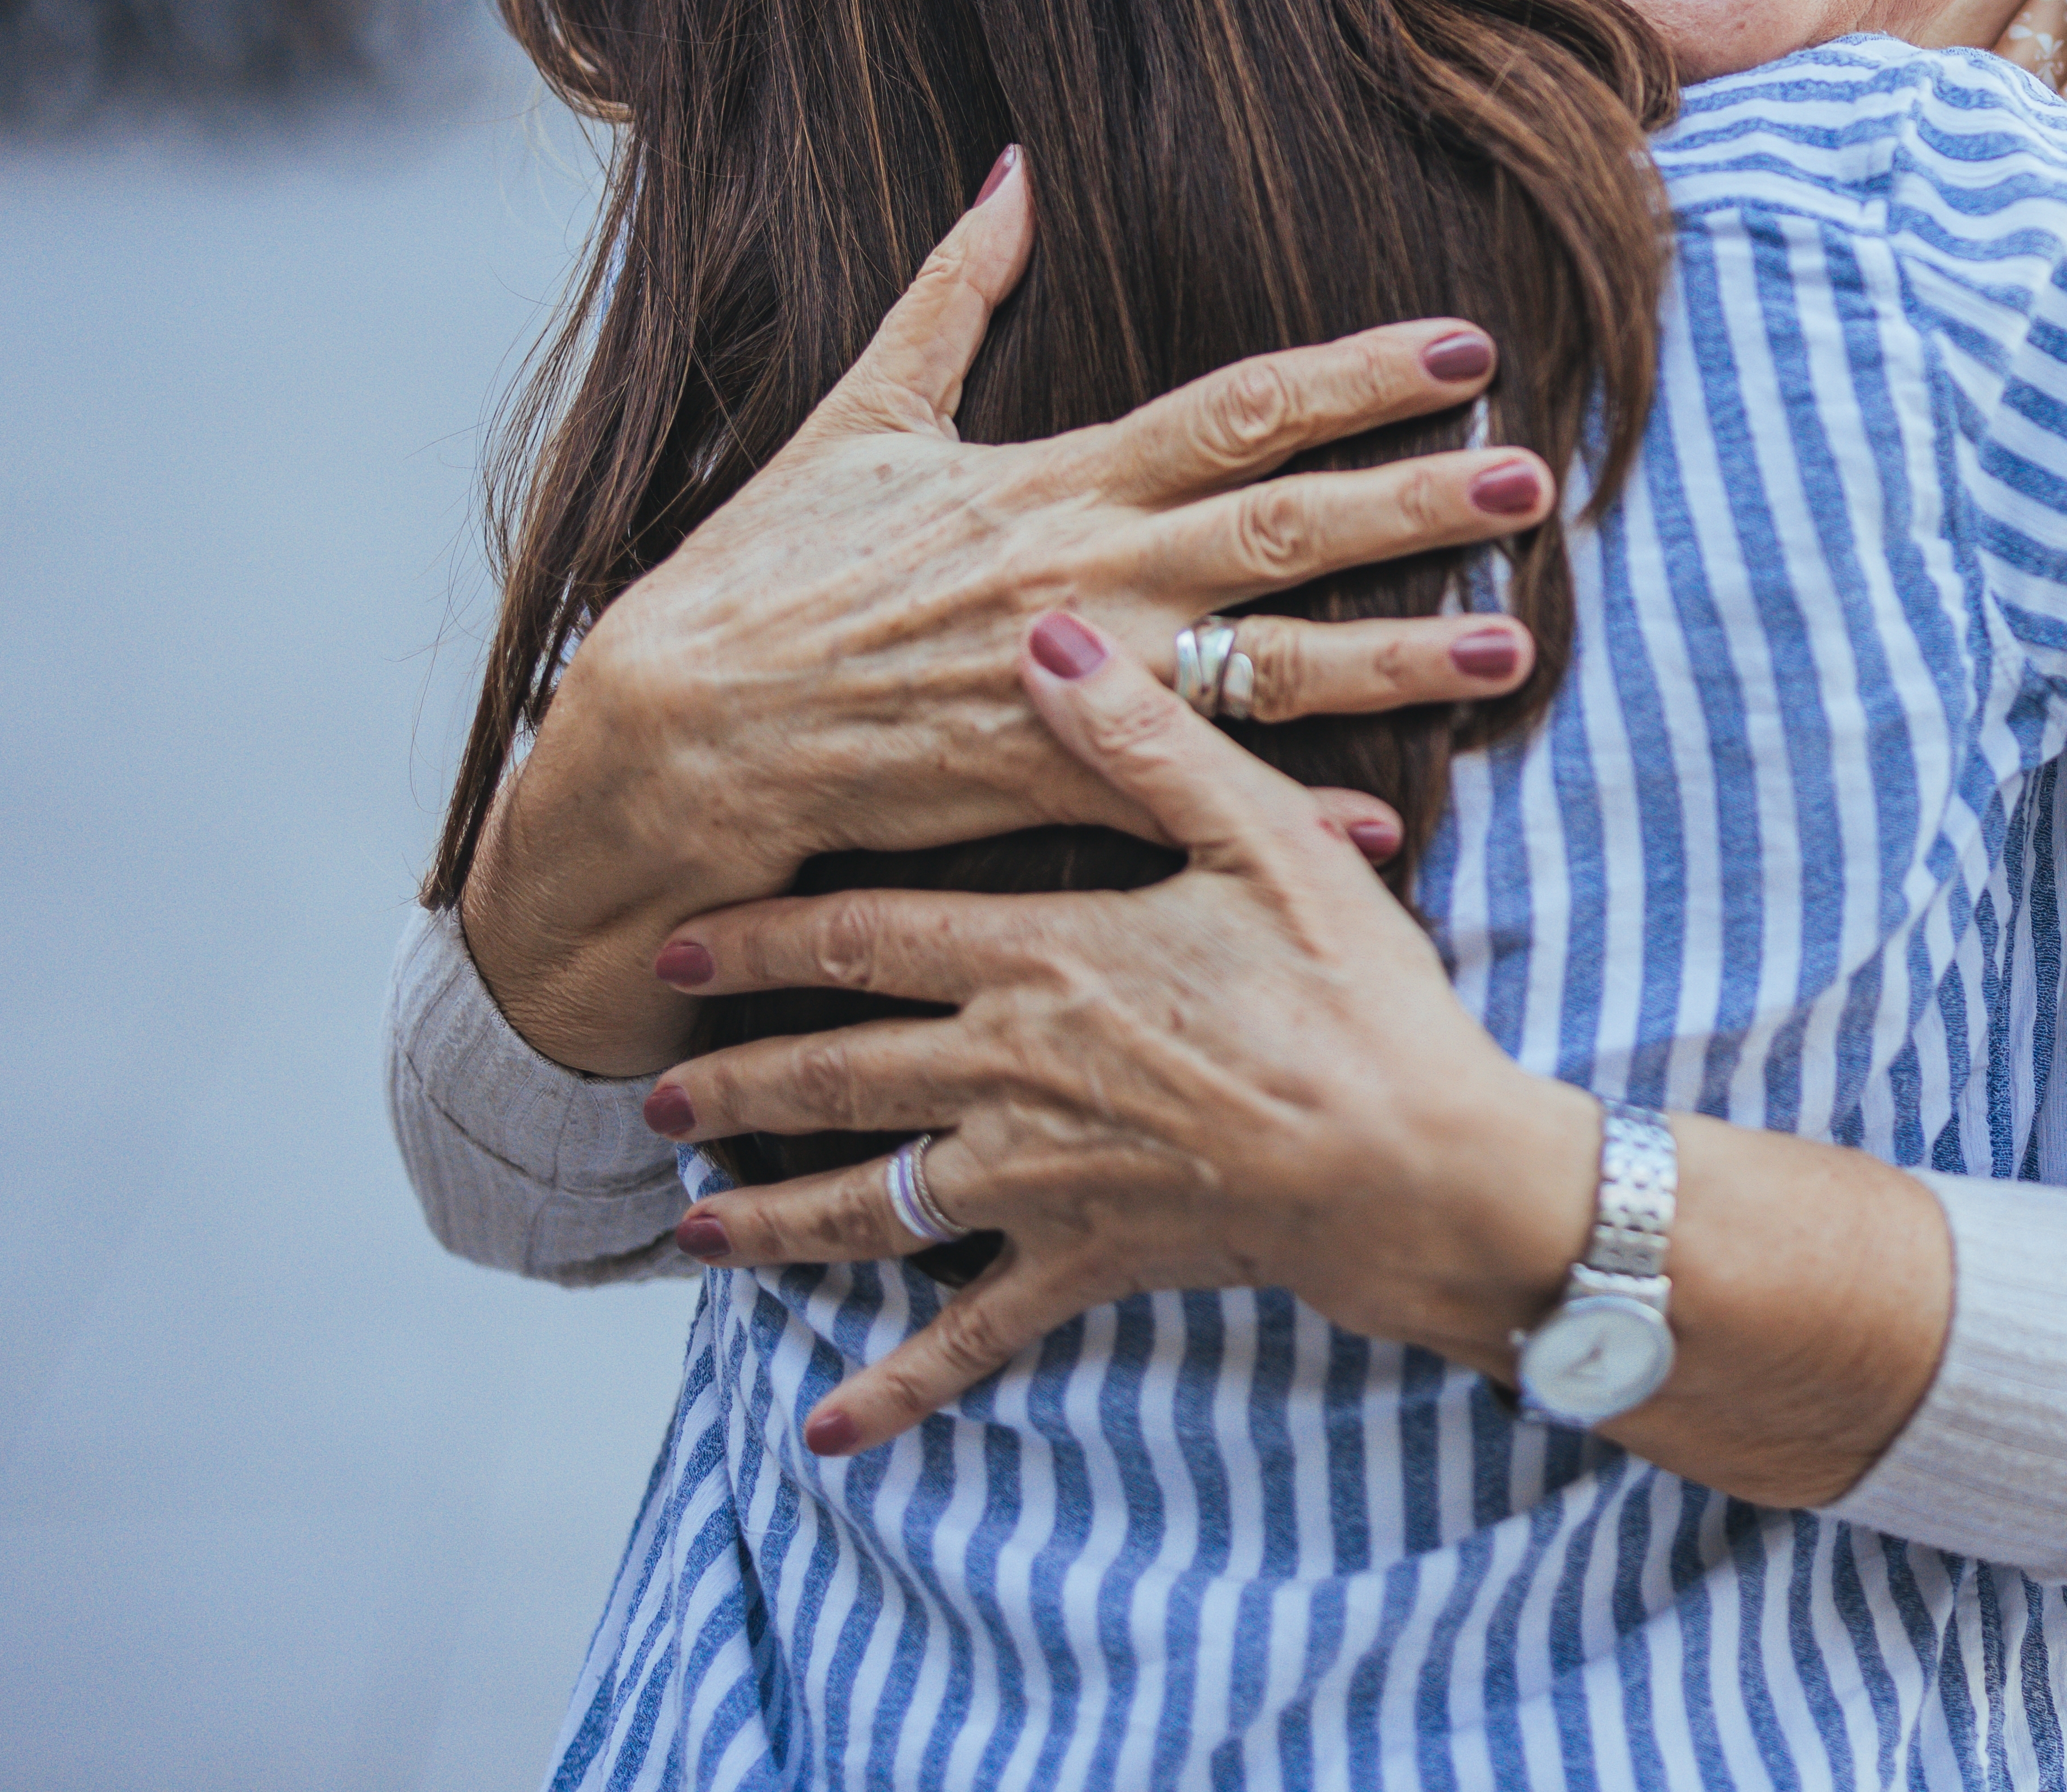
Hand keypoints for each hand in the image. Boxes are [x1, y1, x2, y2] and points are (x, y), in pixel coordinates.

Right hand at [460, 153, 1562, 1076]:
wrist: (671, 736)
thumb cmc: (759, 575)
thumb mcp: (857, 416)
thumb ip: (950, 295)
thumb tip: (1012, 173)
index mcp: (1055, 480)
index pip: (1238, 408)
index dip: (1356, 375)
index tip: (1465, 349)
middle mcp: (1083, 574)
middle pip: (1284, 528)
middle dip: (1416, 504)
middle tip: (1535, 481)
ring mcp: (1072, 684)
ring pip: (1269, 668)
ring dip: (1397, 663)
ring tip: (1513, 648)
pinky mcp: (1043, 787)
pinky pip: (1193, 801)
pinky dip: (1286, 815)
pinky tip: (1386, 826)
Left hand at [644, 611, 1598, 1456]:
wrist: (1417, 1162)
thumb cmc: (1357, 993)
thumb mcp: (1262, 838)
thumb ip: (1143, 742)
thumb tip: (1043, 634)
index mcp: (1045, 961)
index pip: (862, 941)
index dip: (759, 939)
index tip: (673, 946)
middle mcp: (1013, 1073)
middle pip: (834, 1077)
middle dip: (732, 1085)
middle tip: (649, 1099)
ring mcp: (1041, 1180)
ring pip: (870, 1204)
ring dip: (771, 1222)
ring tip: (692, 1233)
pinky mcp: (1089, 1262)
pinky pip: (972, 1337)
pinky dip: (898, 1388)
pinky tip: (827, 1432)